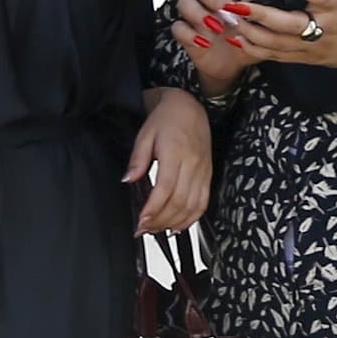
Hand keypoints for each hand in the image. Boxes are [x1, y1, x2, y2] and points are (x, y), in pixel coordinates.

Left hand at [126, 87, 214, 232]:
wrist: (191, 107)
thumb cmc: (166, 120)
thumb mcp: (145, 135)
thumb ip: (137, 159)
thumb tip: (128, 180)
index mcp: (176, 153)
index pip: (166, 187)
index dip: (154, 208)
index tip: (141, 221)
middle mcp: (193, 165)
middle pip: (180, 201)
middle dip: (161, 220)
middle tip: (144, 229)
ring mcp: (203, 172)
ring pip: (193, 206)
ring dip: (175, 222)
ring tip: (157, 229)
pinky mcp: (208, 176)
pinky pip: (203, 203)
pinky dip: (192, 218)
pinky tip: (178, 225)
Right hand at [171, 0, 265, 95]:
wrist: (231, 66)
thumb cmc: (244, 42)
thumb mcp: (259, 31)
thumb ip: (262, 17)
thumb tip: (273, 2)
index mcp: (228, 2)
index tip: (238, 2)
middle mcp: (210, 6)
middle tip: (227, 12)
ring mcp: (196, 19)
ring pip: (185, 3)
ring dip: (199, 13)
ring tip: (215, 26)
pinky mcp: (186, 35)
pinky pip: (178, 28)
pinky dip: (188, 34)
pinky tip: (203, 42)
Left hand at [205, 0, 336, 82]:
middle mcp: (322, 28)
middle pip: (288, 24)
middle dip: (259, 14)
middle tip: (234, 4)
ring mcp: (312, 46)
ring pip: (277, 43)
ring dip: (250, 32)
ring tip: (228, 19)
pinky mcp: (305, 57)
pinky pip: (276, 56)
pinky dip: (254, 49)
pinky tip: (236, 38)